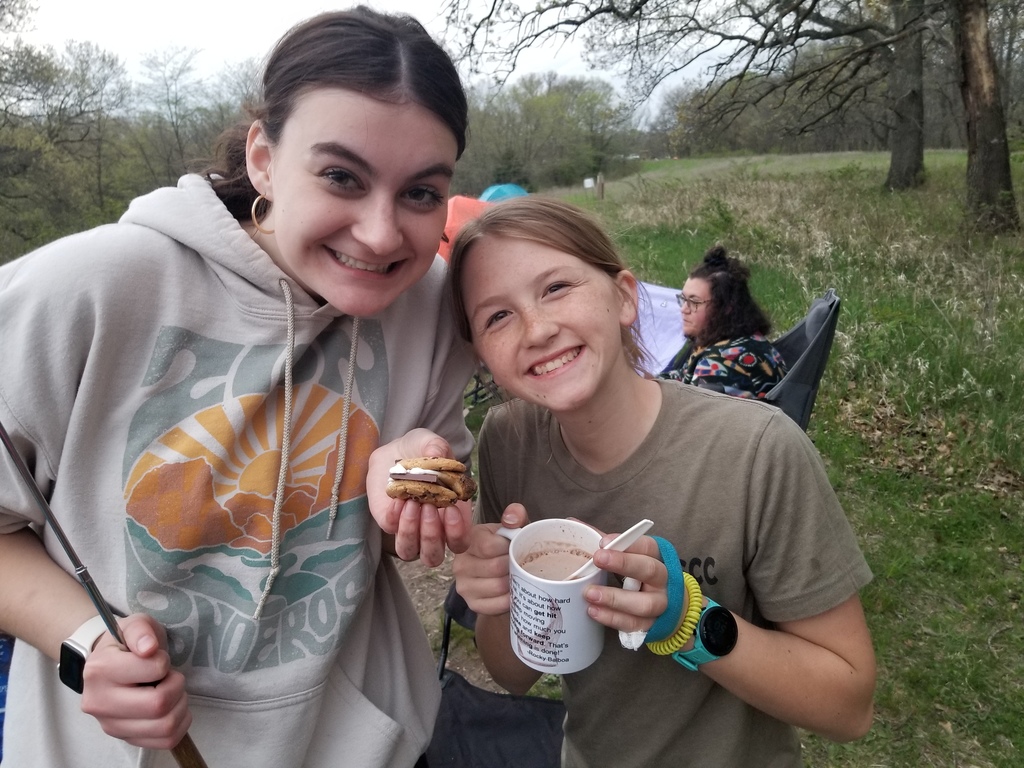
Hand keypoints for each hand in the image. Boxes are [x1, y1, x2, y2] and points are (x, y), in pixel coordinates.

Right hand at [80, 613, 190, 749]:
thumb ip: (141, 631)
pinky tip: (173, 708)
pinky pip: (166, 741)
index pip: (153, 669)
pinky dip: (180, 724)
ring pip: (165, 726)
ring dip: (180, 706)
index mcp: (100, 670)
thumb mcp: (133, 624)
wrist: (106, 665)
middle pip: (159, 704)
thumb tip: (149, 648)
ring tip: (170, 692)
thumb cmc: (125, 644)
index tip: (157, 658)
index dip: (164, 662)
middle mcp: (99, 702)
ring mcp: (111, 725)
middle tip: (169, 677)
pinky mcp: (125, 738)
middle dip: (176, 686)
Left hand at [367, 428, 472, 564]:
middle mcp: (431, 529)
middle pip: (434, 555)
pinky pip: (390, 528)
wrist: (396, 450)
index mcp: (452, 518)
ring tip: (411, 504)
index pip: (460, 542)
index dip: (458, 533)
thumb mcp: (432, 443)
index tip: (451, 509)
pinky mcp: (388, 520)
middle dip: (432, 535)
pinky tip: (398, 497)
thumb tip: (438, 455)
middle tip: (428, 506)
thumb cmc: (423, 452)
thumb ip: (438, 447)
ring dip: (411, 532)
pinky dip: (395, 515)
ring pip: (409, 551)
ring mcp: (407, 528)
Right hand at [452, 503, 529, 615]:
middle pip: (496, 567)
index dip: (509, 548)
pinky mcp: (473, 604)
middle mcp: (461, 562)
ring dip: (515, 583)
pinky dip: (512, 599)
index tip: (517, 548)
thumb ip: (515, 517)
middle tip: (524, 565)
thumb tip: (513, 516)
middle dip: (515, 566)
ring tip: (522, 577)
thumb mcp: (511, 530)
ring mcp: (464, 585)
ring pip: (498, 586)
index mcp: (469, 539)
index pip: (488, 546)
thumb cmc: (506, 549)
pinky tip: (517, 592)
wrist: (497, 576)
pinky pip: (498, 605)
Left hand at [584, 534, 668, 632]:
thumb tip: (573, 523)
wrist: (665, 607)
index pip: (647, 546)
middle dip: (623, 564)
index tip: (603, 542)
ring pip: (643, 603)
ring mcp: (659, 604)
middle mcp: (661, 580)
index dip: (627, 544)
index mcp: (656, 557)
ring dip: (614, 598)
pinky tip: (594, 611)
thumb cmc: (639, 575)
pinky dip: (612, 618)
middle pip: (649, 570)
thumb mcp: (627, 556)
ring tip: (589, 593)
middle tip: (597, 559)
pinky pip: (633, 624)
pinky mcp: (650, 625)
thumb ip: (605, 542)